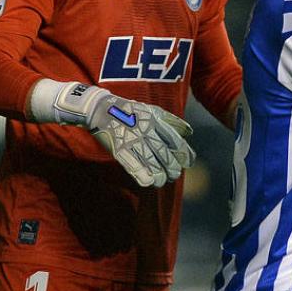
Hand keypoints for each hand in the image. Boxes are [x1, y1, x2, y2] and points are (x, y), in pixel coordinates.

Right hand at [54, 84, 194, 187]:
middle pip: (163, 152)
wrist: (102, 108)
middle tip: (175, 175)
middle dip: (172, 167)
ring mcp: (132, 139)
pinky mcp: (119, 148)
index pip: (174, 139)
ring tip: (163, 181)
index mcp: (155, 120)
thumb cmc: (130, 111)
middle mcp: (146, 130)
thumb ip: (172, 121)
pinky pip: (132, 163)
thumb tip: (189, 133)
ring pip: (150, 160)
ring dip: (159, 173)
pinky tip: (149, 183)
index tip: (189, 162)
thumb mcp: (153, 111)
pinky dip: (141, 174)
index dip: (184, 153)